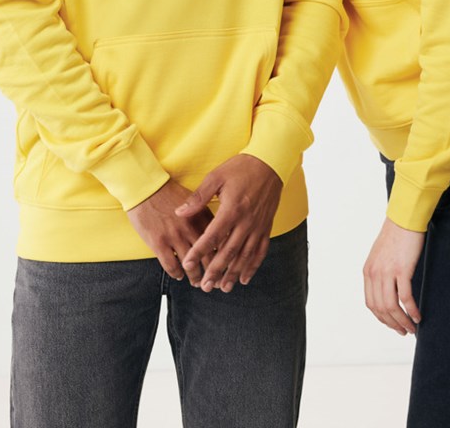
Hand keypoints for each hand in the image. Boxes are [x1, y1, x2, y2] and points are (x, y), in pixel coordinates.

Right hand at [127, 179, 213, 285]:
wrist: (145, 187)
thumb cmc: (168, 192)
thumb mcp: (192, 200)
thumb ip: (204, 214)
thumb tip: (216, 230)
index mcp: (201, 215)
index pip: (219, 240)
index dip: (223, 255)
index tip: (225, 264)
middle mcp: (190, 227)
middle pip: (207, 256)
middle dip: (213, 272)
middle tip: (214, 281)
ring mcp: (175, 236)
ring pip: (191, 265)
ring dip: (196, 277)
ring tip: (198, 282)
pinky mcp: (159, 243)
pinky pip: (171, 265)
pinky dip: (176, 273)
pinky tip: (179, 275)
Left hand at [176, 154, 282, 291]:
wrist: (270, 162)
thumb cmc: (241, 167)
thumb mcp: (216, 177)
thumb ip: (198, 197)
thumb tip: (180, 212)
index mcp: (231, 209)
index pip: (212, 236)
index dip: (199, 252)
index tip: (188, 264)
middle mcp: (246, 221)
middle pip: (229, 252)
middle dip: (216, 271)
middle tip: (205, 286)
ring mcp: (258, 226)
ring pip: (245, 256)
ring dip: (233, 273)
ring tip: (223, 288)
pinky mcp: (266, 226)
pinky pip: (260, 251)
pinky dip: (253, 266)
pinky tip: (244, 278)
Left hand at [363, 217, 424, 334]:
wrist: (404, 220)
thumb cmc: (396, 237)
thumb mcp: (380, 256)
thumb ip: (380, 273)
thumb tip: (387, 291)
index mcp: (368, 271)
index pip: (371, 304)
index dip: (382, 318)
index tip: (393, 325)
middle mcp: (374, 273)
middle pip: (381, 309)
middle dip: (393, 324)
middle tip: (404, 331)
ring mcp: (387, 272)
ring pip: (392, 307)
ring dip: (402, 321)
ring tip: (412, 328)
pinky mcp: (401, 269)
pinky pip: (405, 298)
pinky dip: (411, 311)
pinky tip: (418, 316)